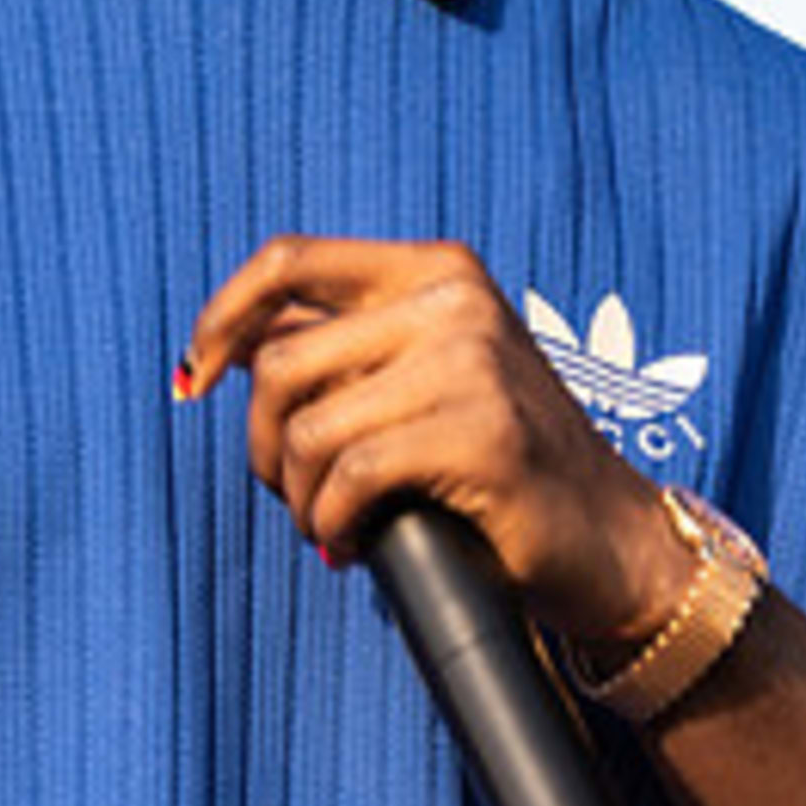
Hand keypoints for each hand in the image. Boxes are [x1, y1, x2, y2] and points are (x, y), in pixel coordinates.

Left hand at [174, 236, 692, 647]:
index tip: (195, 379)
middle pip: (281, 362)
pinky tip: (351, 543)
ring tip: (329, 524)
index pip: (288, 262)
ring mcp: (472, 363)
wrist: (610, 541)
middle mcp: (454, 300)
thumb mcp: (425, 376)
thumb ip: (345, 349)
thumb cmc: (502, 467)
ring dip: (299, 497)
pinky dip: (332, 522)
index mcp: (436, 268)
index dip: (221, 318)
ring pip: (308, 429)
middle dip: (264, 445)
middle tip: (291, 494)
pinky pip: (349, 477)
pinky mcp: (483, 435)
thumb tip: (229, 350)